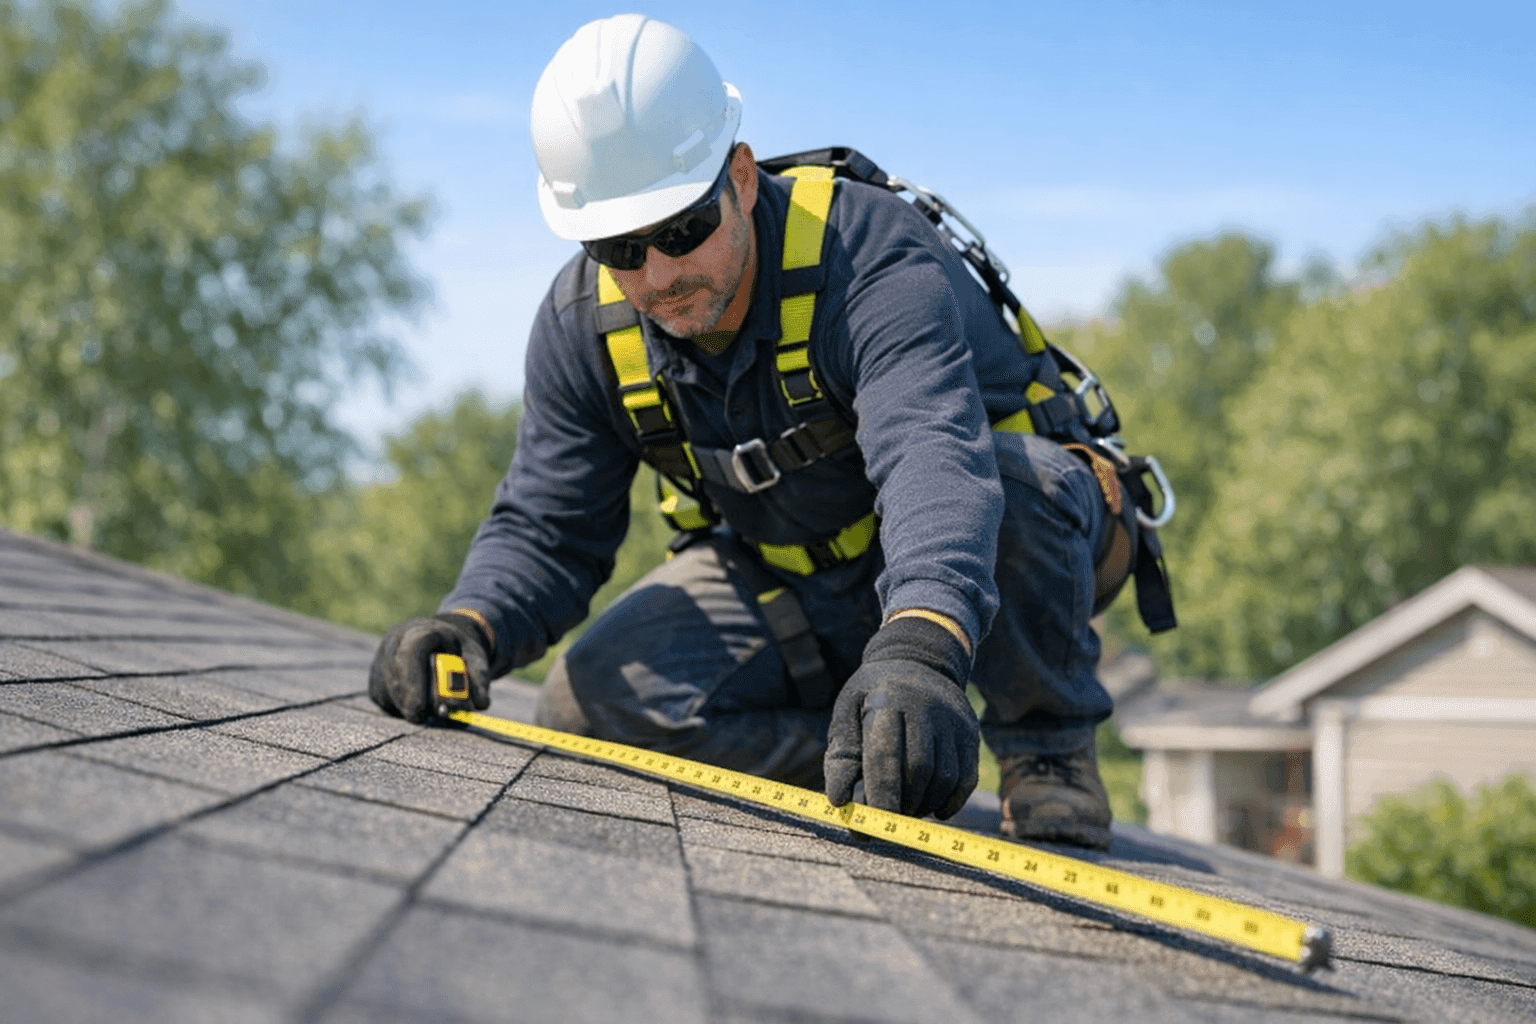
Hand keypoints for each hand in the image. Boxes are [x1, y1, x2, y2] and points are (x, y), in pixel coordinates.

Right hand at [368, 613, 492, 722]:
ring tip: (423, 713)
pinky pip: (380, 695)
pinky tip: (413, 706)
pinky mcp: (376, 674)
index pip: (411, 652)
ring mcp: (382, 656)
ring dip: (403, 706)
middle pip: (394, 672)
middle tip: (421, 718)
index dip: (413, 681)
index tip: (419, 708)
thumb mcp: (474, 656)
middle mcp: (396, 641)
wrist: (440, 639)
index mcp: (422, 630)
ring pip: (384, 687)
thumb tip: (481, 703)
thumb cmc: (457, 649)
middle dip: (407, 700)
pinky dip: (397, 706)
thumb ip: (480, 677)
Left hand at [824, 616, 978, 819]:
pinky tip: (933, 810)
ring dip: (924, 805)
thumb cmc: (872, 698)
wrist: (918, 662)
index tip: (869, 827)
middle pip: (918, 770)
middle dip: (902, 804)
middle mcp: (924, 706)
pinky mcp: (970, 732)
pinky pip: (966, 778)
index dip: (879, 796)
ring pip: (944, 777)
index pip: (885, 757)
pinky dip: (950, 802)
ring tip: (906, 810)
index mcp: (885, 700)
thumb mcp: (847, 713)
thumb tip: (839, 801)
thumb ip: (841, 757)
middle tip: (888, 821)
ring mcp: (951, 719)